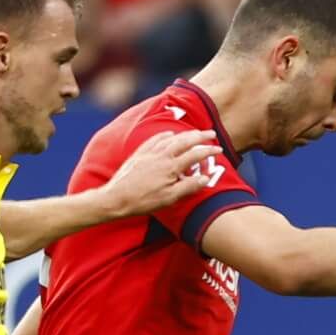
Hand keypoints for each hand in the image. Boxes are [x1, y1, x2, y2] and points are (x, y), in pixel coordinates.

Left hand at [101, 128, 224, 217]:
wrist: (116, 198)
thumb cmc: (143, 201)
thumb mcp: (169, 198)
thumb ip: (188, 187)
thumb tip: (205, 178)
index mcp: (171, 167)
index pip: (195, 154)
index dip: (209, 151)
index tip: (219, 150)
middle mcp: (161, 155)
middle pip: (185, 140)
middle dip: (200, 136)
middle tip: (211, 133)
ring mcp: (150, 152)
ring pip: (171, 137)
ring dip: (185, 133)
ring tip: (194, 133)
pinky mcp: (140, 153)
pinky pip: (156, 138)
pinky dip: (166, 134)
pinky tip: (169, 134)